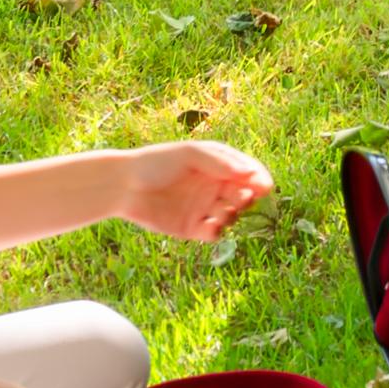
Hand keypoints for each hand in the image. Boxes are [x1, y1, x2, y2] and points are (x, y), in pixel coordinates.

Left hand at [118, 134, 274, 240]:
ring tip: (221, 212)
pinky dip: (217, 231)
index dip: (258, 179)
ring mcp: (204, 208)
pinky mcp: (193, 228)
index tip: (264, 186)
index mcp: (217, 166)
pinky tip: (211, 226)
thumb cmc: (155, 162)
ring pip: (232, 216)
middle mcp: (214, 187)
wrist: (124, 186)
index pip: (247, 173)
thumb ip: (219, 162)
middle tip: (240, 199)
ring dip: (233, 215)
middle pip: (243, 195)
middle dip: (247, 199)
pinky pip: (214, 233)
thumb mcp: (189, 154)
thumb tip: (250, 173)